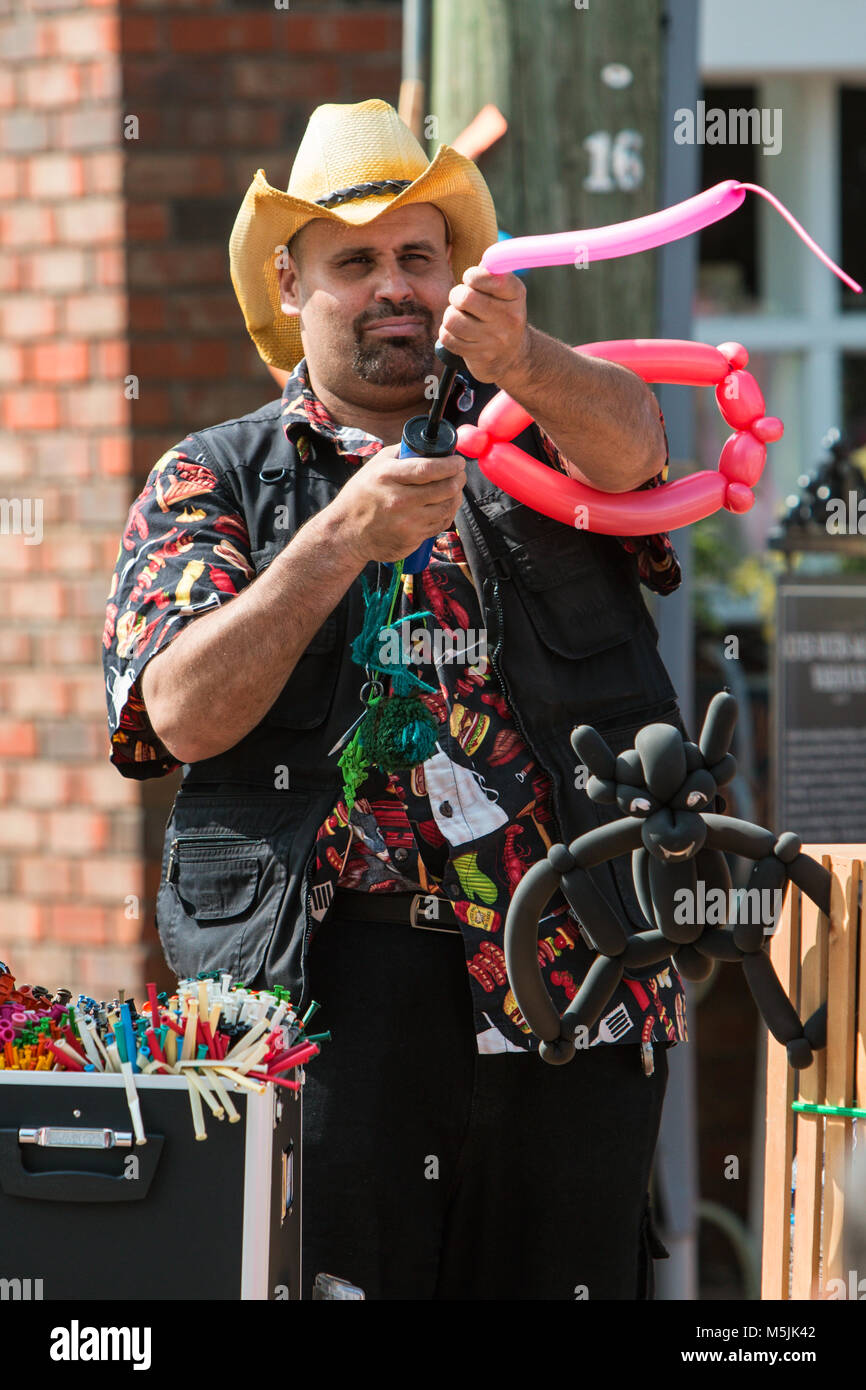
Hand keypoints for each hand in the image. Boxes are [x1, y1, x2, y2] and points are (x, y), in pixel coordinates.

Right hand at [331, 445, 466, 564]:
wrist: (346, 533)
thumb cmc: (361, 495)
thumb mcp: (375, 466)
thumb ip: (402, 453)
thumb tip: (431, 444)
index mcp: (388, 476)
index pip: (428, 468)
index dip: (450, 464)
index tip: (458, 461)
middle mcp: (399, 500)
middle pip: (444, 488)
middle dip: (459, 478)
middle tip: (460, 473)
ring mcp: (407, 522)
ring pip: (447, 507)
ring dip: (456, 496)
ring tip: (454, 488)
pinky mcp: (412, 538)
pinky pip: (440, 524)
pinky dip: (446, 513)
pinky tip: (443, 506)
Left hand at [438, 265, 530, 383]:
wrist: (511, 356)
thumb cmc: (500, 314)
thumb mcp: (506, 291)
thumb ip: (491, 273)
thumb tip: (483, 261)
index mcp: (516, 294)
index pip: (490, 278)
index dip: (472, 275)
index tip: (470, 279)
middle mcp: (509, 318)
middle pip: (465, 298)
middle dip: (456, 295)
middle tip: (461, 300)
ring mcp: (495, 340)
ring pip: (452, 319)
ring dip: (450, 316)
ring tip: (460, 317)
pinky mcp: (480, 356)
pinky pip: (447, 339)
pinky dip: (448, 334)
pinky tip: (459, 334)